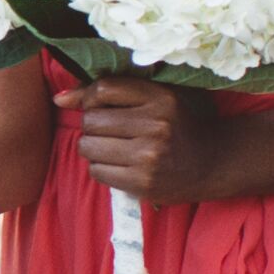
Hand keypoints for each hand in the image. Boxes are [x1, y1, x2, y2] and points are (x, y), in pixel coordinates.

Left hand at [69, 76, 217, 200]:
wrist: (215, 162)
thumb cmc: (180, 124)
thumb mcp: (157, 96)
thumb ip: (109, 91)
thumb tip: (59, 99)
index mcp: (161, 97)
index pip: (102, 89)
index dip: (90, 98)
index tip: (97, 106)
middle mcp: (155, 125)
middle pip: (91, 120)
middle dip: (93, 125)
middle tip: (112, 130)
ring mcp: (149, 157)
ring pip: (89, 147)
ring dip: (95, 148)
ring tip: (116, 148)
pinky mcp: (143, 183)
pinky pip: (97, 171)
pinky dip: (102, 168)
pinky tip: (121, 164)